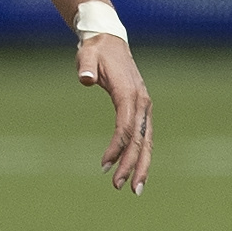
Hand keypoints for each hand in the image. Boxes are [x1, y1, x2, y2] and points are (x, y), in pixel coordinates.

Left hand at [77, 31, 151, 194]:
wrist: (110, 41)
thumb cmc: (96, 50)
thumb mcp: (88, 54)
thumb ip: (87, 66)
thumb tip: (86, 79)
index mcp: (129, 93)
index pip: (126, 126)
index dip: (117, 147)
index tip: (104, 166)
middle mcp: (142, 103)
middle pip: (140, 139)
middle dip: (132, 164)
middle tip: (122, 187)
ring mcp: (145, 108)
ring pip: (146, 142)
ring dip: (140, 165)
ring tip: (134, 189)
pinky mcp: (142, 111)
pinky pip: (144, 137)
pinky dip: (141, 155)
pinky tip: (136, 171)